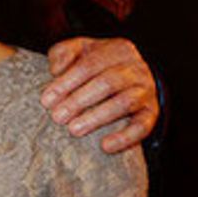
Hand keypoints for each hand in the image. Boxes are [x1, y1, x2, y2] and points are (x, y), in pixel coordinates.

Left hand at [41, 37, 157, 150]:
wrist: (134, 79)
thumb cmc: (98, 65)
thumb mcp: (81, 51)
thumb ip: (64, 53)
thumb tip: (55, 70)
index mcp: (119, 49)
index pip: (90, 64)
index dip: (66, 82)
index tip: (46, 100)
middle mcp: (136, 68)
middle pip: (107, 83)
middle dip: (79, 101)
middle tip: (57, 117)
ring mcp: (146, 90)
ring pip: (124, 103)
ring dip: (97, 117)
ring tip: (73, 130)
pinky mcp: (151, 113)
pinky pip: (142, 126)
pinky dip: (125, 137)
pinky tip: (105, 146)